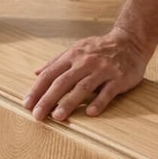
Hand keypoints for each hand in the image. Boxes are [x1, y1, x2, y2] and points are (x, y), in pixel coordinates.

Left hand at [23, 27, 151, 120]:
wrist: (131, 41)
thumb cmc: (99, 48)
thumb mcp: (76, 49)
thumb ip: (56, 62)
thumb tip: (36, 73)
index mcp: (72, 56)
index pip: (50, 74)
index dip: (37, 89)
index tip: (27, 104)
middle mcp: (86, 62)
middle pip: (62, 82)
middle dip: (48, 99)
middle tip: (37, 115)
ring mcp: (103, 70)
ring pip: (83, 87)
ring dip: (69, 102)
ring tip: (57, 117)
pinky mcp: (119, 78)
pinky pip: (107, 91)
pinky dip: (99, 102)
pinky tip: (90, 113)